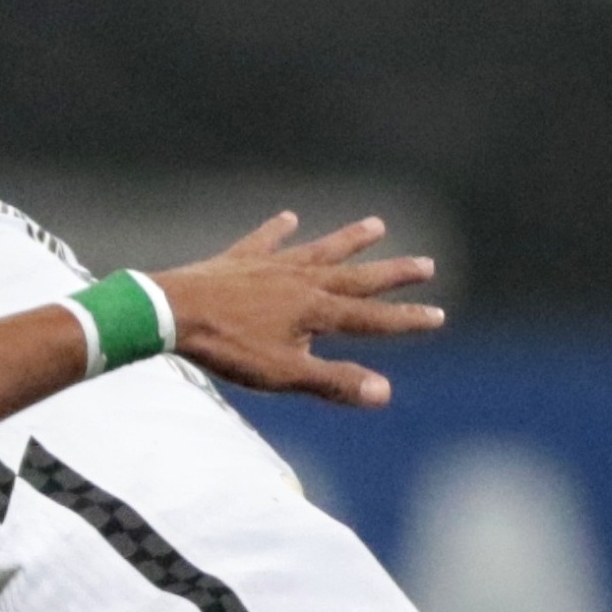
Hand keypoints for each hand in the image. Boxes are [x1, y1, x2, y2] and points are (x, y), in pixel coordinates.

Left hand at [150, 214, 443, 408]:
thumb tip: (385, 393)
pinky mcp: (239, 260)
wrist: (173, 312)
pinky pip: (265, 241)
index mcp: (315, 311)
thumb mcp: (284, 374)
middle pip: (356, 277)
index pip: (371, 319)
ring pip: (320, 250)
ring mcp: (271, 265)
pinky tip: (290, 218)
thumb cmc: (229, 348)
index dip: (405, 319)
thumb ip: (334, 382)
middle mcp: (301, 280)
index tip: (438, 315)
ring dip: (350, 240)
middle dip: (393, 274)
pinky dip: (278, 230)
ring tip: (378, 224)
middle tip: (428, 264)